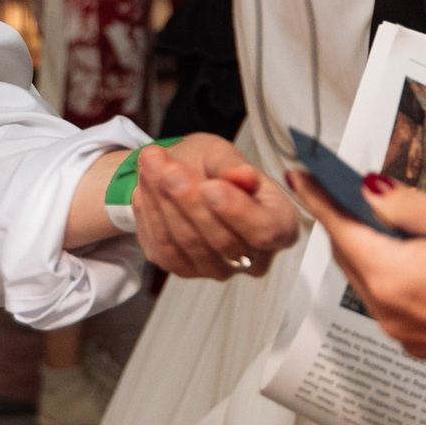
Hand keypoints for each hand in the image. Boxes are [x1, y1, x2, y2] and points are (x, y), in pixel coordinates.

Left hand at [130, 137, 299, 277]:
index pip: (265, 231)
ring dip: (163, 202)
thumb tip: (243, 177)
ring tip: (151, 164)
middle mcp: (254, 257)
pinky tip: (145, 188)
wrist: (183, 176)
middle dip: (190, 200)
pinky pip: (165, 248)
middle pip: (222, 241)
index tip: (211, 187)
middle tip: (168, 167)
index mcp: (279, 224)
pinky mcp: (185, 270)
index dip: (238, 212)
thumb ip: (233, 165)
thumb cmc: (214, 167)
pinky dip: (151, 214)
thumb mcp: (224, 153)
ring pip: (189, 244)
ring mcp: (219, 269)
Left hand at [287, 173, 425, 405]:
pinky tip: (420, 253)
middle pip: (351, 256)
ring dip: (372, 247)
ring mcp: (409, 334)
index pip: (340, 228)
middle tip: (344, 186)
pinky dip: (396, 273)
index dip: (319, 196)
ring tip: (389, 214)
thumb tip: (373, 194)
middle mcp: (391, 312)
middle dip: (345, 220)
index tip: (303, 174)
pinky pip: (396, 302)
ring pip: (372, 280)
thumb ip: (408, 205)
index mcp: (392, 277)